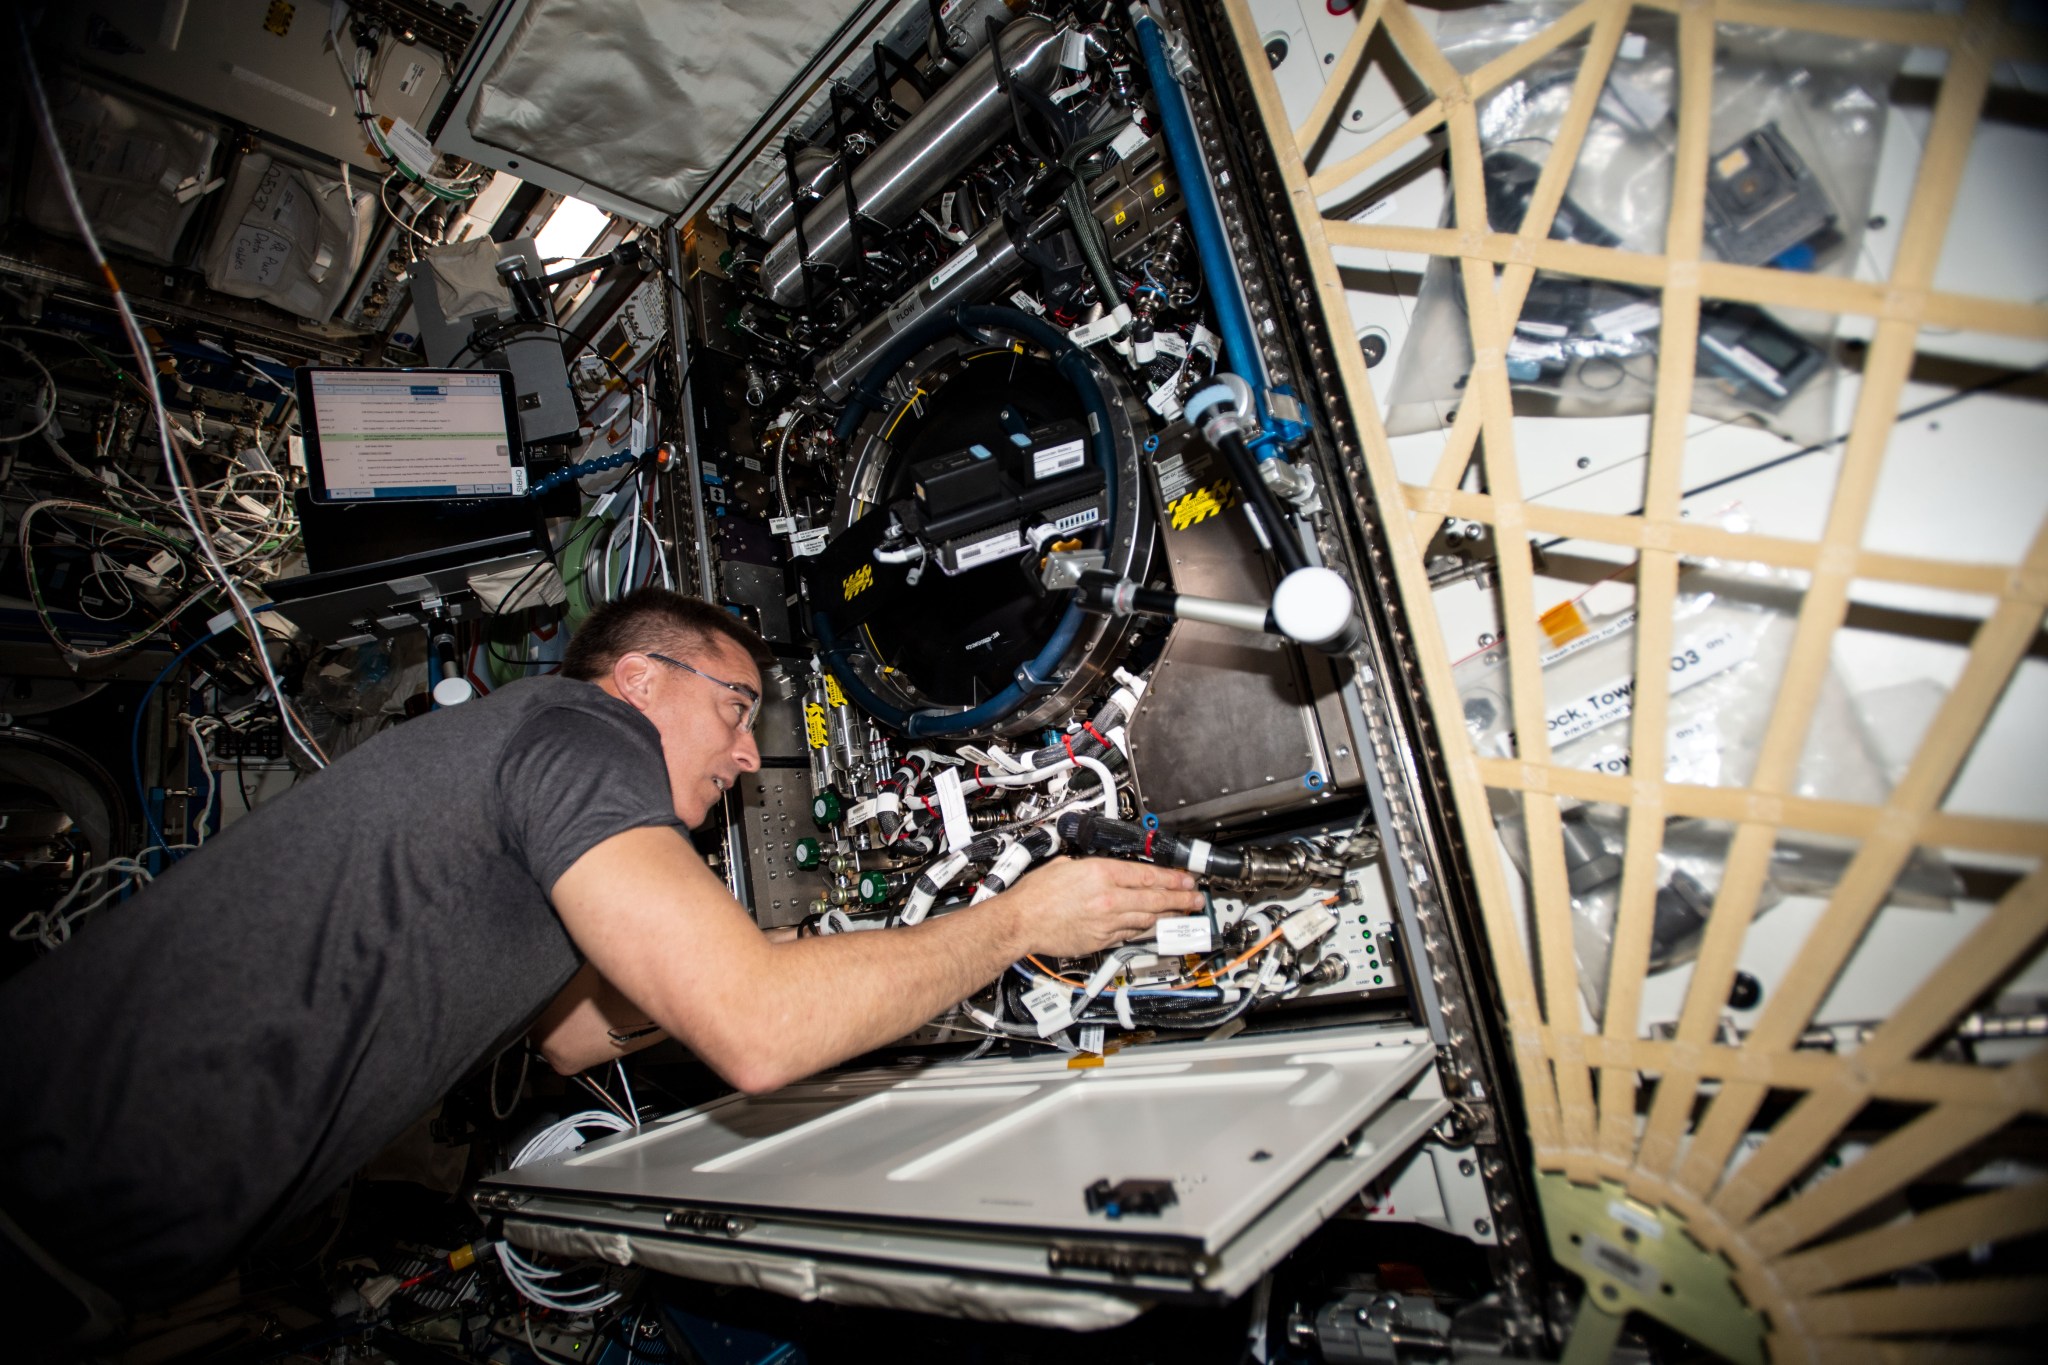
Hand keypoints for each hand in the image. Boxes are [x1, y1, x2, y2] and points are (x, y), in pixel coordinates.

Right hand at [999, 856, 1202, 957]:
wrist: (1021, 921)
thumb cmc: (1036, 894)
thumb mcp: (1067, 866)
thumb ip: (1093, 868)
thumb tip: (1107, 871)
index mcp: (1101, 874)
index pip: (1148, 875)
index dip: (1172, 879)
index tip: (1186, 880)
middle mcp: (1109, 898)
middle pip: (1155, 899)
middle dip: (1180, 899)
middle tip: (1195, 899)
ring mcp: (1107, 922)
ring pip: (1147, 919)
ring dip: (1167, 916)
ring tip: (1181, 913)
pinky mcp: (1101, 940)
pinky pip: (1129, 934)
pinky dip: (1143, 930)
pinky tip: (1153, 927)